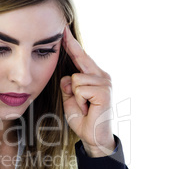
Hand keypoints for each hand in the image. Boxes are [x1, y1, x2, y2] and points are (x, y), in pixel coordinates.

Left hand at [60, 26, 114, 156]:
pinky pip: (80, 89)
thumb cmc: (83, 118)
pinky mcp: (104, 91)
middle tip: (82, 103)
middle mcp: (102, 76)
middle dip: (73, 77)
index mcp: (94, 76)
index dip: (72, 45)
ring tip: (84, 107)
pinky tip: (88, 109)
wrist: (93, 137)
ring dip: (75, 97)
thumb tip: (68, 78)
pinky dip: (79, 102)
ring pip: (76, 79)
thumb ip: (68, 86)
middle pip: (78, 64)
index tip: (64, 31)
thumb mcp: (70, 99)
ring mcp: (105, 83)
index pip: (81, 57)